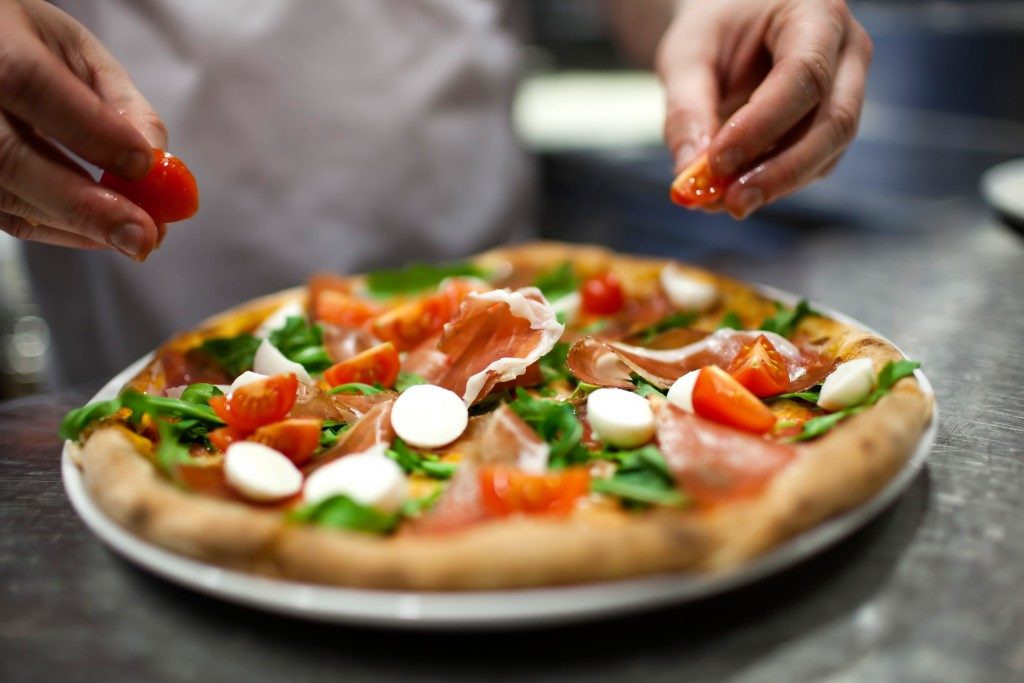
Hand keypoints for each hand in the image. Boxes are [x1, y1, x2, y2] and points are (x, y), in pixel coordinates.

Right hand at [0, 0, 166, 257]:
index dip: (89, 129)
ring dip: (81, 226)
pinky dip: (64, 231)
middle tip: (143, 233)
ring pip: (7, 197)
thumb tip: (155, 164)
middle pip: (8, 157)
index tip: (143, 165)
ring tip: (138, 234)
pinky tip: (104, 231)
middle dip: (85, 205)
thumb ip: (121, 103)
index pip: (27, 84)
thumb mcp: (83, 56)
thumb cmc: (34, 49)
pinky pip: (9, 217)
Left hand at [657, 0, 872, 217]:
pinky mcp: (832, 127)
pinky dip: (774, 184)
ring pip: (829, 151)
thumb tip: (689, 176)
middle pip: (835, 121)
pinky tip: (734, 191)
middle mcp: (847, 52)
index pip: (805, 74)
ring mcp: (848, 91)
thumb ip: (685, 110)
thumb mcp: (686, 56)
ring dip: (776, 184)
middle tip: (732, 202)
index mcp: (817, 13)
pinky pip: (814, 165)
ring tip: (722, 202)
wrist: (728, 25)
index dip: (762, 125)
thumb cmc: (711, 28)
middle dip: (782, 170)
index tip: (717, 162)